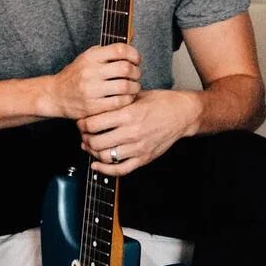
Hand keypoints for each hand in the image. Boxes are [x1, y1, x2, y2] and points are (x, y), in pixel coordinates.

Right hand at [46, 44, 140, 119]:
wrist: (56, 95)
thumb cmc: (77, 75)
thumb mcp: (88, 57)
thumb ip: (108, 51)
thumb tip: (132, 42)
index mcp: (91, 56)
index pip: (120, 49)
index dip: (134, 54)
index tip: (136, 60)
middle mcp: (90, 71)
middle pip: (125, 68)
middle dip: (136, 72)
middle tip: (136, 75)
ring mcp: (91, 90)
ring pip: (125, 86)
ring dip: (134, 87)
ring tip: (133, 87)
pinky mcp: (93, 106)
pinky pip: (119, 102)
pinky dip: (128, 99)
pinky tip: (126, 97)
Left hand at [78, 89, 200, 175]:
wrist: (183, 114)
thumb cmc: (162, 102)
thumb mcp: (137, 95)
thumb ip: (118, 101)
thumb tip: (98, 104)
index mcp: (129, 114)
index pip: (95, 123)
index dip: (83, 124)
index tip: (81, 122)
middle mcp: (132, 132)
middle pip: (96, 142)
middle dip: (85, 139)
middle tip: (84, 134)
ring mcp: (138, 147)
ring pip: (106, 156)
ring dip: (93, 152)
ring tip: (90, 146)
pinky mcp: (144, 158)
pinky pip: (120, 169)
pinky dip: (105, 170)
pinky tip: (97, 165)